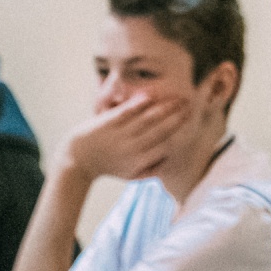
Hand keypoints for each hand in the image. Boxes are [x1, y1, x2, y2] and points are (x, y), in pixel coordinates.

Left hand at [57, 92, 189, 183]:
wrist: (78, 160)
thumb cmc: (108, 166)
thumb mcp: (130, 175)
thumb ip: (150, 170)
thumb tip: (169, 162)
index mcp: (139, 161)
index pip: (166, 144)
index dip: (180, 131)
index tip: (192, 120)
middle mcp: (132, 148)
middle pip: (161, 129)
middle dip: (178, 116)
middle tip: (190, 104)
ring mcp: (120, 134)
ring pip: (148, 118)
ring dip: (165, 107)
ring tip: (178, 98)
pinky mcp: (108, 122)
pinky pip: (127, 111)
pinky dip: (139, 104)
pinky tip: (152, 95)